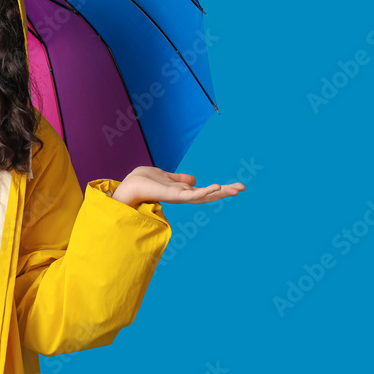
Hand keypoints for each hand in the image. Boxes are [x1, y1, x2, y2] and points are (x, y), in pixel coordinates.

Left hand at [114, 166, 244, 206]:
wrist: (130, 185)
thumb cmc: (144, 180)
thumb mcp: (167, 176)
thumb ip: (180, 179)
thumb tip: (194, 180)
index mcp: (183, 191)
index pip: (206, 191)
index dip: (221, 189)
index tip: (236, 186)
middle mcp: (183, 196)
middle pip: (209, 196)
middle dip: (226, 192)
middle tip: (243, 188)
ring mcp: (179, 197)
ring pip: (204, 196)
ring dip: (220, 192)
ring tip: (235, 188)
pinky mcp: (173, 195)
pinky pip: (191, 195)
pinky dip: (204, 192)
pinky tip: (215, 186)